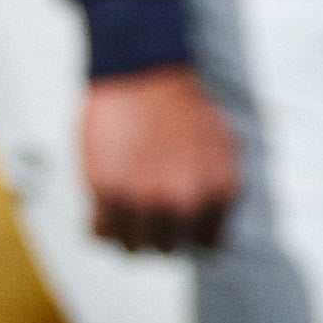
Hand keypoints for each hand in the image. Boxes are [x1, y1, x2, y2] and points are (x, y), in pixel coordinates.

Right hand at [82, 69, 241, 256]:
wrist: (144, 74)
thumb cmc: (181, 106)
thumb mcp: (224, 148)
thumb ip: (221, 189)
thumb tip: (214, 222)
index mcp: (219, 191)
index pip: (208, 244)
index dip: (191, 235)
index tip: (179, 228)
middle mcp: (185, 201)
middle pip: (169, 248)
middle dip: (159, 233)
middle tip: (148, 214)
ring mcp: (144, 199)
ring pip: (132, 248)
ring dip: (127, 235)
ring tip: (124, 213)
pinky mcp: (106, 191)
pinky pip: (98, 233)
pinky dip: (99, 226)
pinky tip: (103, 209)